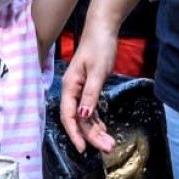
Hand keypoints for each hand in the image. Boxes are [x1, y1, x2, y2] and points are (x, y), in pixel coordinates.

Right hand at [59, 31, 117, 153]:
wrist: (103, 30)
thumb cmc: (99, 47)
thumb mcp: (97, 71)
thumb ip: (90, 94)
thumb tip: (83, 116)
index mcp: (70, 86)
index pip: (69, 115)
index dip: (74, 133)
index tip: (82, 148)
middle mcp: (72, 91)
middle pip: (78, 119)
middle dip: (91, 135)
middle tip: (106, 148)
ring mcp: (80, 90)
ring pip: (85, 117)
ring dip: (96, 131)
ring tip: (109, 144)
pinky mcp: (89, 88)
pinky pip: (90, 110)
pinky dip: (97, 121)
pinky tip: (104, 130)